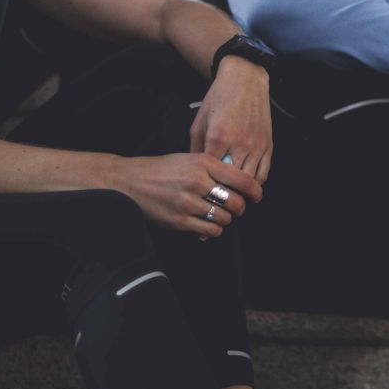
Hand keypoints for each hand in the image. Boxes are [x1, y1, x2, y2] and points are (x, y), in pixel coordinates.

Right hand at [113, 152, 263, 235]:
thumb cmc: (161, 169)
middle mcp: (197, 181)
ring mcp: (187, 202)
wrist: (130, 182)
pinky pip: (209, 230)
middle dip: (240, 207)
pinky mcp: (179, 220)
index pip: (241, 179)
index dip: (255, 190)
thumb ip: (214, 168)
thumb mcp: (189, 158)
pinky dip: (214, 229)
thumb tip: (240, 182)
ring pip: (224, 218)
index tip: (257, 196)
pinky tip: (208, 223)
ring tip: (219, 214)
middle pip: (235, 202)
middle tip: (236, 207)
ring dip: (226, 219)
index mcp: (203, 163)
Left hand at [191, 60, 272, 185]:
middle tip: (217, 201)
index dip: (206, 186)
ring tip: (232, 196)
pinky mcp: (268, 145)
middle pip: (232, 182)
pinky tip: (247, 185)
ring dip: (241, 192)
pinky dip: (255, 184)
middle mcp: (240, 144)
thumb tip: (194, 170)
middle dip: (224, 194)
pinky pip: (264, 173)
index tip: (202, 193)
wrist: (245, 80)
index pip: (212, 173)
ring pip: (250, 182)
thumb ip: (195, 148)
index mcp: (218, 138)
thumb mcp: (199, 121)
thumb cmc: (219, 99)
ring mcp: (256, 146)